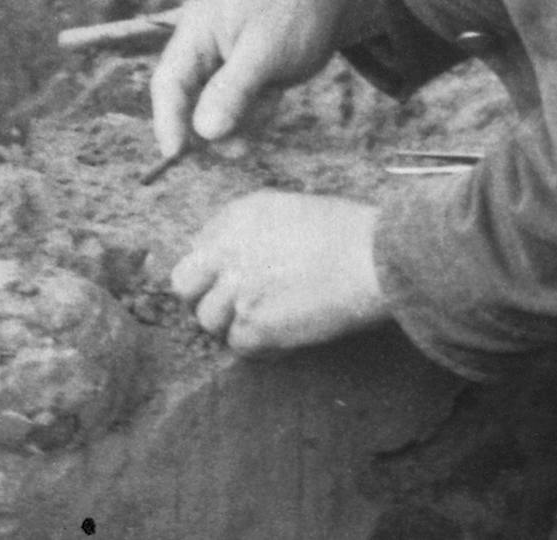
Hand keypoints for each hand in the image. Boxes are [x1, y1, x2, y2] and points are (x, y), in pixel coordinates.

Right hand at [149, 0, 378, 157]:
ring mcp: (221, 64)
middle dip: (210, 127)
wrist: (332, 1)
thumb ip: (233, 91)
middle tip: (237, 150)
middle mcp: (202, 47)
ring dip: (240, 122)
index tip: (174, 154)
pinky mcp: (241, 78)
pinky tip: (274, 95)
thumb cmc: (297, 15)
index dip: (167, 119)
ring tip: (270, 100)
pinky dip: (254, 113)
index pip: (169, 81)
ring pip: (214, 112)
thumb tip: (204, 132)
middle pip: (187, 100)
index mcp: (197, 29)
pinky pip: (236, 110)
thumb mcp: (265, 53)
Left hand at [170, 191, 388, 352]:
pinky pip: (238, 346)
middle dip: (202, 296)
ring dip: (233, 324)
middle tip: (229, 306)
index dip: (213, 268)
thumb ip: (249, 229)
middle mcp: (228, 251)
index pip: (197, 248)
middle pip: (184, 284)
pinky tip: (281, 337)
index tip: (230, 279)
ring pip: (209, 320)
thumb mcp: (287, 209)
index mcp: (236, 217)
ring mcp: (238, 291)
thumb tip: (231, 255)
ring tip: (266, 321)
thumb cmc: (347, 233)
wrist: (372, 259)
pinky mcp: (255, 326)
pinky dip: (258, 347)